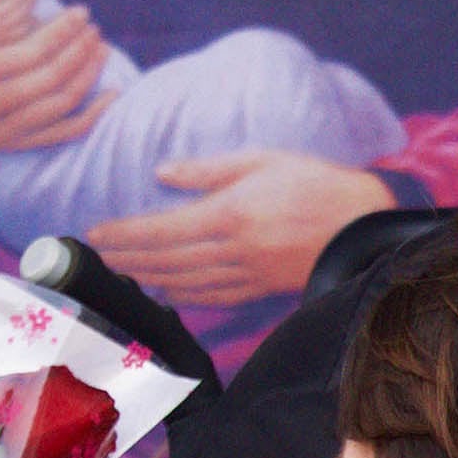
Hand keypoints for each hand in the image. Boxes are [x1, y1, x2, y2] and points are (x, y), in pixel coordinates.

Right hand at [0, 3, 105, 154]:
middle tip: (95, 29)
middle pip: (50, 76)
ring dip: (87, 76)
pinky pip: (58, 135)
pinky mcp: (8, 144)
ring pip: (58, 104)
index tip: (81, 12)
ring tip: (102, 51)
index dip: (64, 31)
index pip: (31, 51)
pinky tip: (111, 97)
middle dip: (80, 50)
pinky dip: (90, 117)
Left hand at [78, 149, 397, 307]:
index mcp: (230, 214)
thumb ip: (208, 170)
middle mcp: (233, 250)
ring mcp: (246, 275)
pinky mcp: (259, 290)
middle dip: (125, 257)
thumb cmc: (315, 184)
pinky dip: (179, 295)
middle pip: (165, 259)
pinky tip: (161, 290)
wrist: (364, 224)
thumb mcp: (262, 160)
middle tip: (94, 253)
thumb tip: (162, 172)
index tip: (96, 231)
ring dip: (145, 278)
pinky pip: (209, 297)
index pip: (161, 229)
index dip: (124, 233)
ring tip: (116, 271)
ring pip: (182, 282)